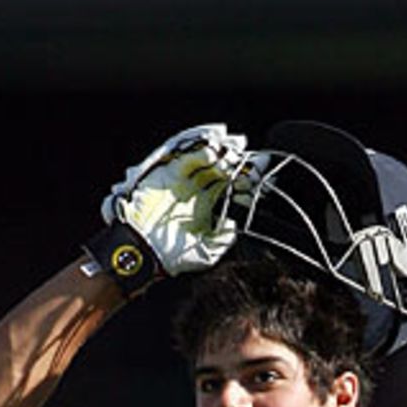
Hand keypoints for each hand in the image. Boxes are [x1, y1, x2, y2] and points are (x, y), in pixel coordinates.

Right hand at [89, 124, 248, 296]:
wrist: (144, 252)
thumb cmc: (172, 255)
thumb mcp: (207, 252)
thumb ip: (224, 239)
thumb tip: (237, 224)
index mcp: (208, 205)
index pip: (232, 186)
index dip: (246, 179)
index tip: (262, 175)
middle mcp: (197, 188)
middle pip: (222, 167)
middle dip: (239, 162)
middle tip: (254, 159)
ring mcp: (184, 179)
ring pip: (206, 158)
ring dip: (221, 152)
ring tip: (234, 150)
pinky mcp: (168, 172)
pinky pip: (186, 156)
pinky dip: (199, 151)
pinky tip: (213, 152)